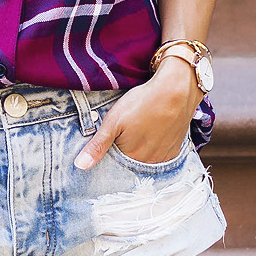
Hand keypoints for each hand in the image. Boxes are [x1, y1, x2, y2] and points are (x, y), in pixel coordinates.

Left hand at [73, 58, 198, 169]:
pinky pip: (160, 156)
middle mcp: (150, 162)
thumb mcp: (114, 121)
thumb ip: (97, 145)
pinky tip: (151, 134)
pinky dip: (154, 148)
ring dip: (140, 151)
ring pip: (146, 160)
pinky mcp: (175, 149)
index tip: (111, 140)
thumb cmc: (142, 103)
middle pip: (131, 164)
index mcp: (131, 158)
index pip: (115, 165)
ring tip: (139, 132)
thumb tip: (79, 166)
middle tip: (127, 132)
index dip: (110, 153)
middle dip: (125, 153)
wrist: (176, 89)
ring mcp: (164, 156)